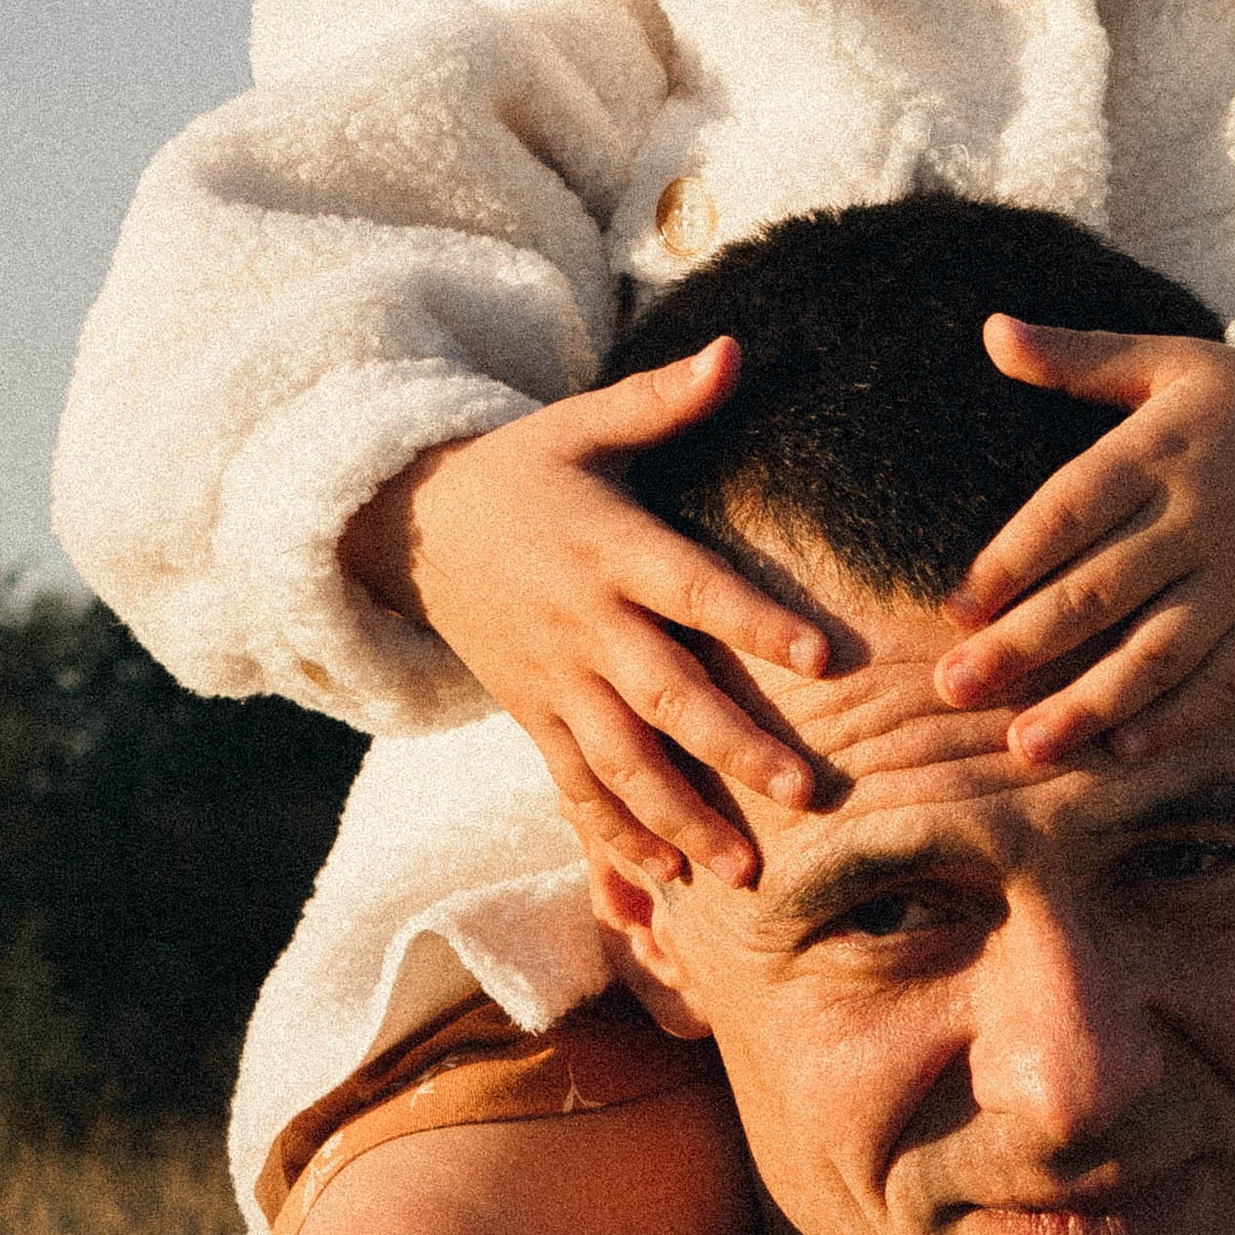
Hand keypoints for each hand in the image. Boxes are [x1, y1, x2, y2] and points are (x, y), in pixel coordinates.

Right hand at [342, 345, 829, 887]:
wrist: (410, 523)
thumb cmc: (523, 469)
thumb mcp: (583, 425)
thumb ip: (662, 401)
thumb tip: (735, 353)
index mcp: (610, 550)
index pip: (694, 590)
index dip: (757, 623)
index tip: (824, 659)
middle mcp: (584, 626)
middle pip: (666, 696)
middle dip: (734, 748)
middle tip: (805, 791)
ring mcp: (554, 682)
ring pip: (621, 762)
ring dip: (682, 818)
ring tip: (745, 869)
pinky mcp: (531, 717)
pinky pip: (573, 787)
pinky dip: (614, 836)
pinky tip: (664, 881)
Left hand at [933, 324, 1234, 764]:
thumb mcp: (1167, 359)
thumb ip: (1077, 357)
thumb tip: (990, 329)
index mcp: (1162, 451)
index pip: (1072, 511)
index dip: (1011, 561)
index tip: (954, 610)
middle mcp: (1200, 518)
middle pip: (1102, 591)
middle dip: (1024, 646)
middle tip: (953, 690)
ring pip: (1160, 651)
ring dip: (1091, 703)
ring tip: (1026, 748)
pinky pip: (1225, 680)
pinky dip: (1178, 720)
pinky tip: (1120, 753)